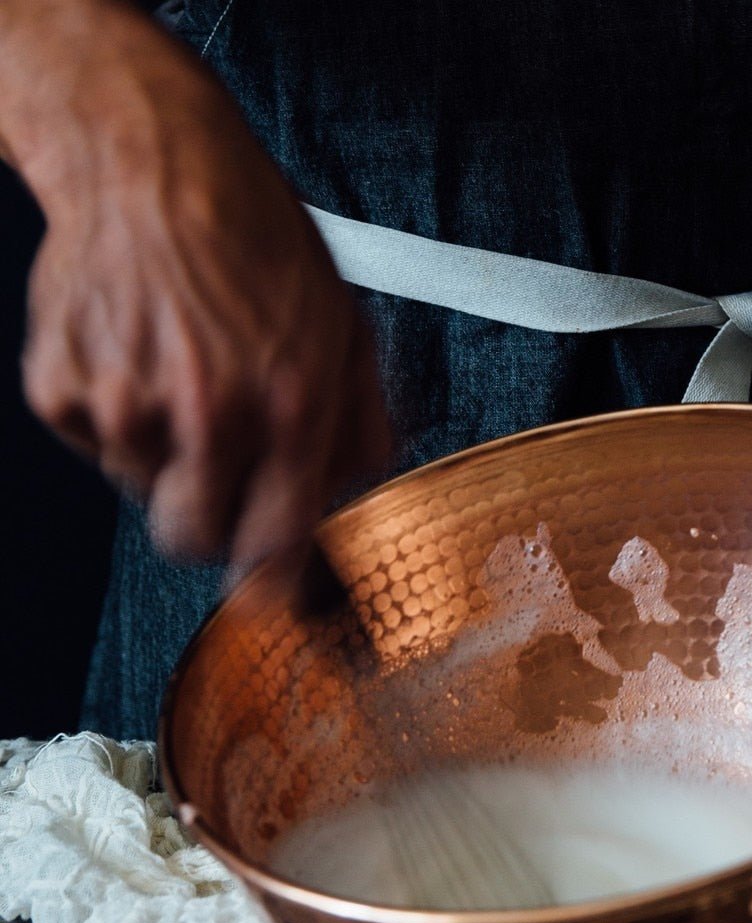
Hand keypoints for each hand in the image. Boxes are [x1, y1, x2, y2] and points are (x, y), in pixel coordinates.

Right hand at [11, 2, 390, 573]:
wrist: (150, 163)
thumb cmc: (256, 240)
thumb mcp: (345, 327)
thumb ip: (361, 427)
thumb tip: (353, 498)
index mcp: (287, 405)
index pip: (279, 544)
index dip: (276, 587)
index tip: (275, 599)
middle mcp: (205, 413)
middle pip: (195, 542)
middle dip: (214, 529)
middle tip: (227, 484)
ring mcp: (123, 402)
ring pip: (145, 493)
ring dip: (169, 463)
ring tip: (186, 382)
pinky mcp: (60, 387)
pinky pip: (96, 450)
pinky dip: (121, 425)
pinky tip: (143, 362)